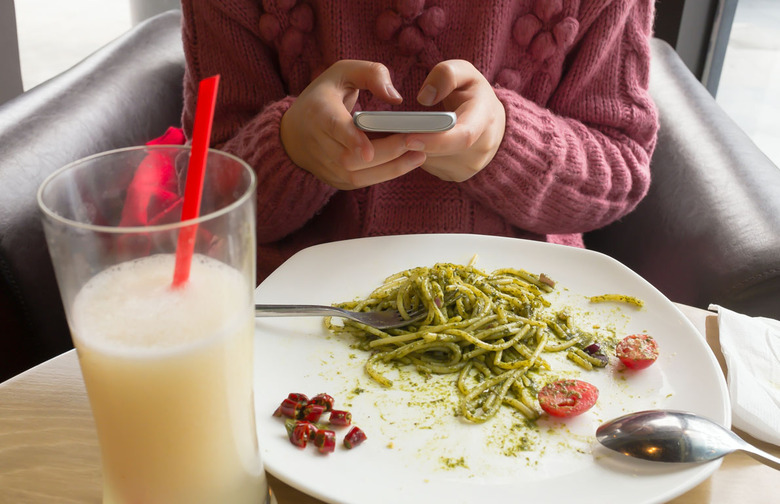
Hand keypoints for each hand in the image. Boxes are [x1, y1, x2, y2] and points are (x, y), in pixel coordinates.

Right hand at [280, 60, 425, 189]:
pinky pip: (361, 183)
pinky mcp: (334, 180)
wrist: (293, 132)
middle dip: (387, 152)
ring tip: (419, 155)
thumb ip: (371, 74)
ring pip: (357, 176)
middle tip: (417, 142)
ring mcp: (324, 165)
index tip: (369, 151)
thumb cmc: (324, 96)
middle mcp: (317, 143)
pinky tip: (406, 162)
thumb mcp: (344, 72)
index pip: (333, 128)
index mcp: (317, 111)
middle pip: (351, 158)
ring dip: (391, 168)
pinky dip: (385, 174)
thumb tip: (395, 97)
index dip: (351, 140)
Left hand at [406, 60, 505, 181]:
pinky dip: (418, 155)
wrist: (492, 121)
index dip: (435, 140)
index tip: (407, 138)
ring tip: (399, 132)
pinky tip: (413, 141)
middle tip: (390, 131)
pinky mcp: (459, 175)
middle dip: (415, 143)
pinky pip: (432, 167)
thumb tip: (425, 98)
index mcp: (485, 118)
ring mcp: (471, 166)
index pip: (463, 136)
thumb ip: (446, 75)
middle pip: (441, 152)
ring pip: (433, 161)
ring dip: (413, 149)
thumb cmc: (473, 93)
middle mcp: (482, 148)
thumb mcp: (465, 72)